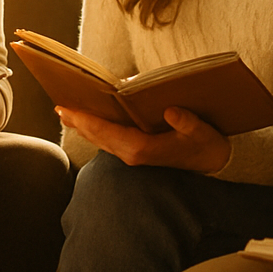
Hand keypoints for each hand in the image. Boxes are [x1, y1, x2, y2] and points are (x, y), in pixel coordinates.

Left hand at [58, 105, 229, 172]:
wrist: (213, 164)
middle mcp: (132, 155)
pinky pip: (108, 141)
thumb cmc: (205, 145)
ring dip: (83, 127)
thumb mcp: (202, 132)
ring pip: (100, 140)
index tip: (70, 111)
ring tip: (66, 113)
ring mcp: (132, 156)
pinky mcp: (135, 154)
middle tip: (59, 107)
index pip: (108, 133)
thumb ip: (187, 122)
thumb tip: (171, 110)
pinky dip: (95, 130)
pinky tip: (87, 122)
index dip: (87, 121)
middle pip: (98, 137)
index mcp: (143, 149)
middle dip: (78, 122)